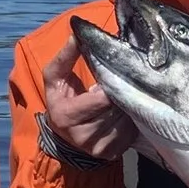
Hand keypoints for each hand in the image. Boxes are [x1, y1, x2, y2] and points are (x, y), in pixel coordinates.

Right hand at [42, 38, 136, 162]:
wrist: (64, 136)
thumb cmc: (62, 100)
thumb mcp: (56, 78)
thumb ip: (65, 57)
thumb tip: (78, 33)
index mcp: (66, 117)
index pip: (101, 99)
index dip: (111, 85)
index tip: (116, 74)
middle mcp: (83, 137)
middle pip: (116, 110)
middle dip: (122, 94)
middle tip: (126, 82)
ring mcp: (100, 148)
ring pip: (127, 121)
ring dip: (129, 106)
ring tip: (126, 96)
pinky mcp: (113, 154)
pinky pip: (132, 132)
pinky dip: (132, 119)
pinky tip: (127, 111)